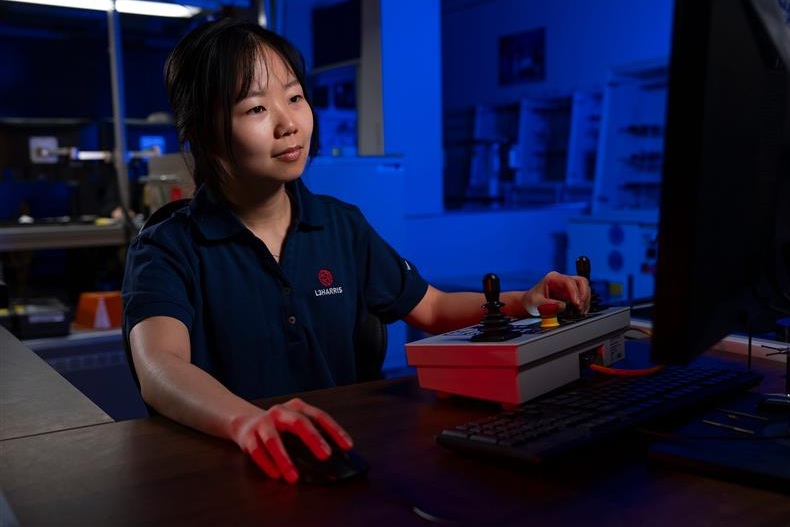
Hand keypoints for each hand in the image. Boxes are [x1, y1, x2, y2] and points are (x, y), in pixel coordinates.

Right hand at [232, 397, 353, 483]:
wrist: (244, 421)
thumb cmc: (278, 427)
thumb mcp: (294, 424)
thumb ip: (310, 436)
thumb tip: (332, 458)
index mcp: (297, 407)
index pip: (319, 416)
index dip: (334, 430)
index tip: (347, 446)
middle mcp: (280, 412)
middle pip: (298, 423)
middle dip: (313, 439)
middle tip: (325, 456)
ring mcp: (263, 422)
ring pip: (273, 440)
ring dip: (284, 460)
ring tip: (294, 477)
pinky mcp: (248, 436)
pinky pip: (257, 451)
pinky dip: (267, 464)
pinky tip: (276, 475)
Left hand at [522, 271, 590, 315]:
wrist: (530, 304)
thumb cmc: (532, 301)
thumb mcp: (536, 303)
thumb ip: (549, 305)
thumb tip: (563, 306)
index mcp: (553, 278)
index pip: (569, 281)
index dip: (575, 292)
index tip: (576, 304)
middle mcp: (562, 279)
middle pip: (581, 282)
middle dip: (583, 295)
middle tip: (580, 308)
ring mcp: (568, 286)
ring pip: (584, 288)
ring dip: (585, 300)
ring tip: (580, 312)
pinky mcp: (571, 293)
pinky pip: (582, 296)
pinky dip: (584, 304)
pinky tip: (580, 312)